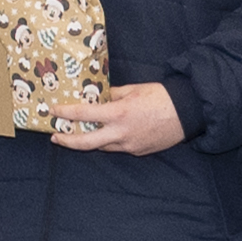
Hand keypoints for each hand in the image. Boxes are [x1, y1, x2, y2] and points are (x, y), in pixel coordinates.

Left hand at [43, 82, 189, 155]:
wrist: (187, 113)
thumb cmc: (161, 96)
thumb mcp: (133, 89)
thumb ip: (112, 94)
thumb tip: (97, 96)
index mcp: (118, 114)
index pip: (84, 115)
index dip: (65, 113)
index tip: (53, 111)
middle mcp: (121, 133)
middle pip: (86, 143)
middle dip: (67, 140)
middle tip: (56, 136)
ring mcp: (129, 145)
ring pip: (102, 147)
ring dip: (90, 141)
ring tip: (80, 134)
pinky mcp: (138, 151)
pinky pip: (118, 148)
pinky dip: (111, 141)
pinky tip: (110, 134)